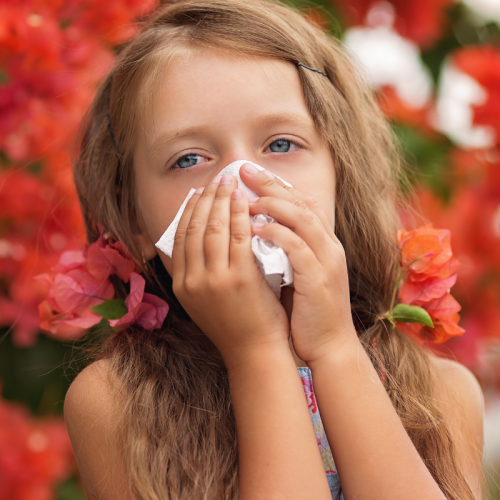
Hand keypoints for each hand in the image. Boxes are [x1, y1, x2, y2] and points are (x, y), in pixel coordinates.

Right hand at [171, 175, 289, 369]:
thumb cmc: (235, 325)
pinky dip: (241, 215)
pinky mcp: (239, 278)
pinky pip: (239, 236)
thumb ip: (199, 272)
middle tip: (217, 179)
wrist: (254, 352)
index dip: (190, 210)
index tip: (200, 192)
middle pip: (194, 227)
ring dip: (222, 200)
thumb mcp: (206, 300)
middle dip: (206, 198)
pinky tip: (245, 201)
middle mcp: (191, 280)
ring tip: (230, 182)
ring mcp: (214, 279)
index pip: (180, 237)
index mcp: (181, 284)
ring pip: (213, 227)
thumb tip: (202, 239)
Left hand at [241, 164, 357, 364]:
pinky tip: (254, 228)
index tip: (248, 173)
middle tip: (243, 170)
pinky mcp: (319, 278)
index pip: (300, 201)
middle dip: (270, 184)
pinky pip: (297, 247)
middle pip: (300, 202)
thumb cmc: (305, 312)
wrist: (328, 346)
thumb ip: (281, 251)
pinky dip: (276, 234)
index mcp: (323, 242)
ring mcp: (327, 260)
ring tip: (244, 200)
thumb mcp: (295, 274)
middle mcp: (329, 245)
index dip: (275, 184)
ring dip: (272, 204)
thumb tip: (248, 231)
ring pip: (302, 218)